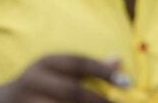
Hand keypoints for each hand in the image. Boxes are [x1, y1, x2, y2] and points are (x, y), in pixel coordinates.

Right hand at [3, 55, 128, 102]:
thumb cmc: (40, 86)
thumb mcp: (58, 72)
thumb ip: (87, 68)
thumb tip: (118, 59)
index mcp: (46, 63)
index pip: (78, 63)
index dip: (104, 71)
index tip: (128, 82)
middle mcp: (35, 79)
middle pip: (72, 90)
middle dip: (98, 100)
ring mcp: (29, 100)